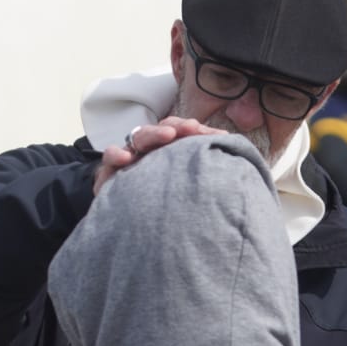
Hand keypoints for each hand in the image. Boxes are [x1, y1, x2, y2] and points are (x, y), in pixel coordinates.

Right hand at [94, 117, 226, 195]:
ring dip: (154, 133)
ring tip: (168, 135)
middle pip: (164, 129)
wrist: (127, 219)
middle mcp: (151, 150)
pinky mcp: (110, 172)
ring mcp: (130, 158)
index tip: (221, 136)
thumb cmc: (161, 201)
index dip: (201, 132)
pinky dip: (116, 154)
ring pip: (139, 137)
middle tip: (194, 128)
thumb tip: (236, 166)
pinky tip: (125, 158)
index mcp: (170, 151)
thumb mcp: (184, 188)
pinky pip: (110, 157)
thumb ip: (204, 174)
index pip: (186, 133)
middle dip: (180, 127)